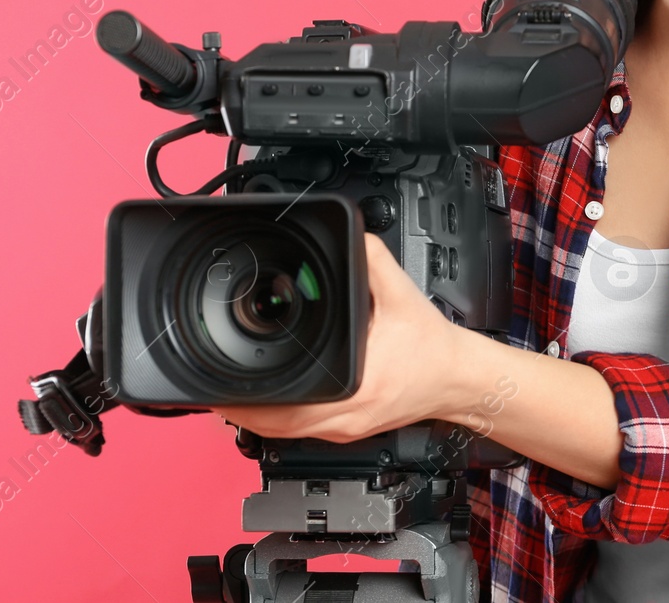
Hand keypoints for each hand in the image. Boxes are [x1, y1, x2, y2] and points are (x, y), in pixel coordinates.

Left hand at [209, 232, 463, 443]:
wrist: (457, 377)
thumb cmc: (431, 346)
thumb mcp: (400, 293)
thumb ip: (371, 260)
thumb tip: (349, 234)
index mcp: (356, 387)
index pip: (287, 407)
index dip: (248, 401)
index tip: (221, 387)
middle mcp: (346, 416)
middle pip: (274, 427)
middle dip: (238, 410)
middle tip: (211, 390)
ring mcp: (345, 429)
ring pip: (283, 434)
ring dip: (254, 417)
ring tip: (227, 394)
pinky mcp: (346, 429)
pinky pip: (299, 431)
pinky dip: (275, 419)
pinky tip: (263, 402)